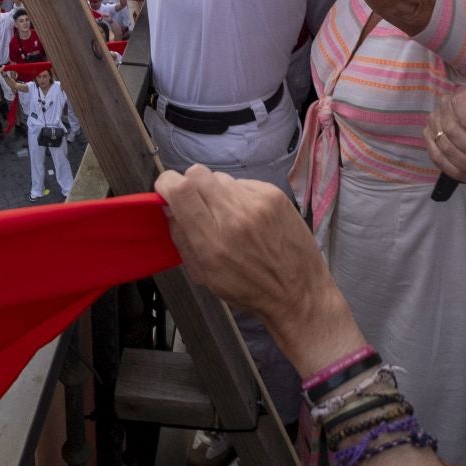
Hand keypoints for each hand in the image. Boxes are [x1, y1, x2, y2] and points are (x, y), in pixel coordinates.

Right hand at [154, 165, 349, 358]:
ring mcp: (256, 202)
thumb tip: (169, 209)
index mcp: (211, 242)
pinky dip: (239, 195)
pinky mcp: (274, 194)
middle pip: (196, 174)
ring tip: (227, 214)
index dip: (166, 184)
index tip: (166, 192)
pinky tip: (248, 215)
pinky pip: (243, 183)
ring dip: (215, 191)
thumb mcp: (205, 276)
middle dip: (189, 185)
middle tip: (196, 203)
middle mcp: (233, 216)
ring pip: (220, 176)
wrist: (298, 291)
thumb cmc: (248, 289)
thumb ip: (182, 239)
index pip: (180, 190)